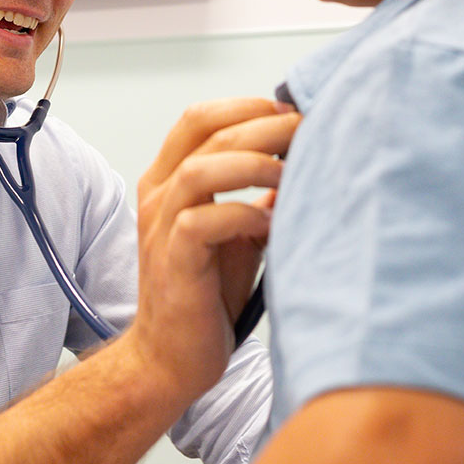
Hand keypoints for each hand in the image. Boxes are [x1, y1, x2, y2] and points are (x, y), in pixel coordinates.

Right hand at [126, 97, 298, 404]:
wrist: (172, 356)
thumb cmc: (206, 292)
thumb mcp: (236, 230)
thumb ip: (256, 193)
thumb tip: (302, 158)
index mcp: (168, 179)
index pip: (199, 118)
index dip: (246, 106)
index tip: (290, 112)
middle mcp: (159, 194)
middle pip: (206, 132)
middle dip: (262, 124)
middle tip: (304, 130)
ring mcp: (161, 226)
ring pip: (200, 170)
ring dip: (253, 163)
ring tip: (290, 171)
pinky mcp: (171, 260)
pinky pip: (203, 221)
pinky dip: (244, 214)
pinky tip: (272, 223)